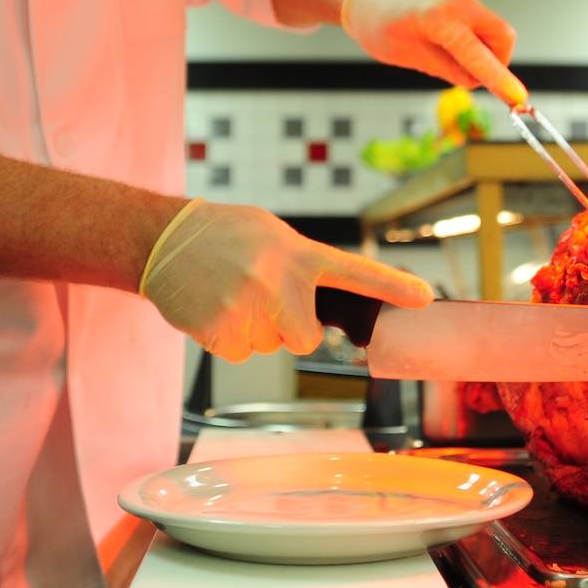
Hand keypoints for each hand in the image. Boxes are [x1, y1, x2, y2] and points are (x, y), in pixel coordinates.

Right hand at [141, 200, 432, 362]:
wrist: (163, 238)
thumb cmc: (222, 235)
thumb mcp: (271, 234)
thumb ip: (302, 264)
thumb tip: (324, 300)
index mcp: (298, 254)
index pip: (355, 272)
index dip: (392, 288)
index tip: (424, 299)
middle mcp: (279, 281)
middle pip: (306, 338)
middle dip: (288, 327)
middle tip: (259, 296)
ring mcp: (250, 307)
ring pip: (270, 346)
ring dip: (253, 329)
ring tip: (229, 292)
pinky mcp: (220, 330)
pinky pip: (239, 353)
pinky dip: (226, 338)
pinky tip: (212, 307)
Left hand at [342, 0, 527, 107]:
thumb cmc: (377, 20)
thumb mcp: (407, 56)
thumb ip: (446, 69)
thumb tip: (476, 81)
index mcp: (438, 16)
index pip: (477, 54)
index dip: (498, 78)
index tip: (517, 97)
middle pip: (502, 36)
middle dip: (497, 62)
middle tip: (473, 75)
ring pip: (493, 30)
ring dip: (483, 50)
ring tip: (445, 52)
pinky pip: (482, 22)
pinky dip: (474, 38)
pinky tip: (446, 40)